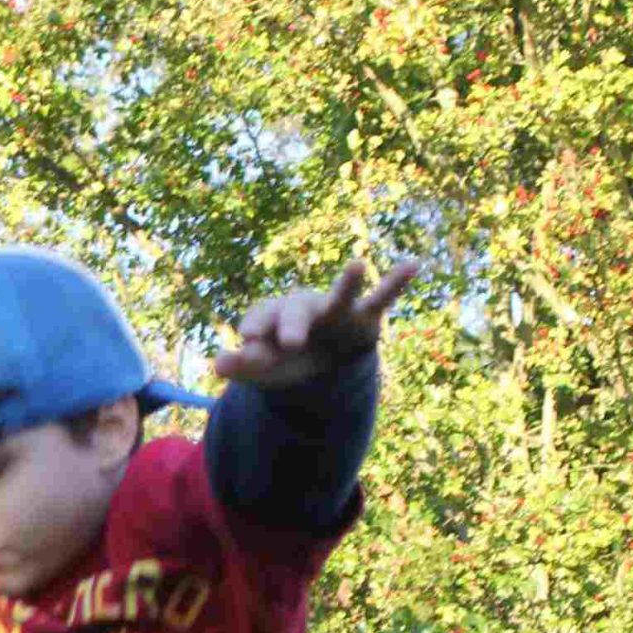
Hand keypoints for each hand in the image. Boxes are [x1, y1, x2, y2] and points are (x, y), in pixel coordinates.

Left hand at [211, 258, 419, 389]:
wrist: (318, 357)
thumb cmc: (285, 359)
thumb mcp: (263, 368)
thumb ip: (242, 365)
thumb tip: (217, 362)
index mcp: (274, 317)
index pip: (261, 319)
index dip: (255, 327)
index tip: (247, 339)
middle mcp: (304, 308)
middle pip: (296, 310)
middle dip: (292, 325)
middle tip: (290, 342)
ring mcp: (335, 311)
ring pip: (340, 295)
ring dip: (347, 282)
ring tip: (357, 264)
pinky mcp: (364, 318)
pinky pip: (383, 298)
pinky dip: (397, 282)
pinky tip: (414, 265)